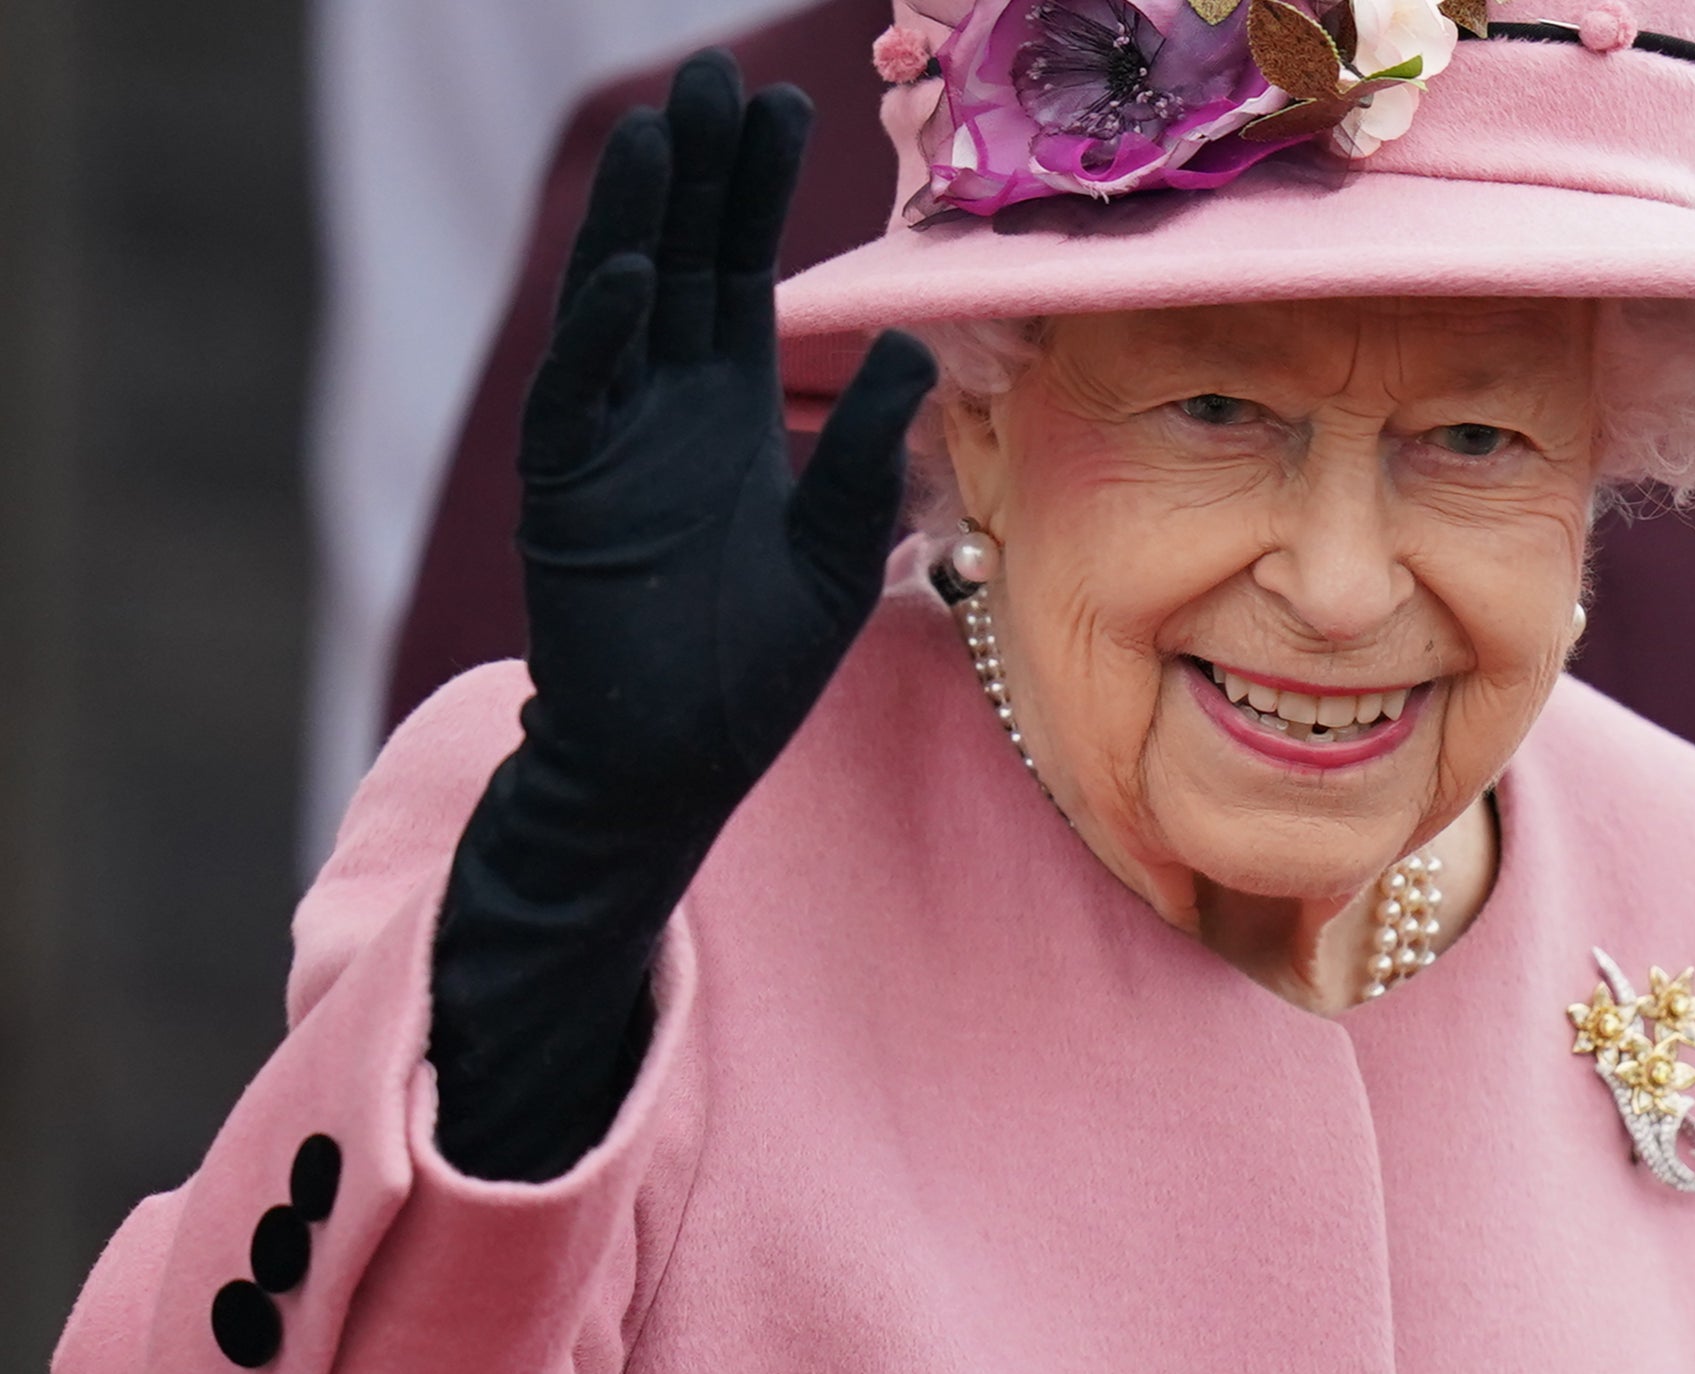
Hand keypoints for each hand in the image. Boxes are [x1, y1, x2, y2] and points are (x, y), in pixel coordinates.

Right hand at [514, 48, 933, 832]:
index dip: (758, 195)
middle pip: (684, 262)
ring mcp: (610, 443)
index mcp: (734, 415)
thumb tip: (910, 344)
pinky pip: (579, 396)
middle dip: (699, 172)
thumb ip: (865, 455)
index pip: (745, 276)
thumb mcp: (837, 554)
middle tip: (713, 74)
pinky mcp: (567, 492)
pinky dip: (602, 335)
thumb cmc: (751, 668)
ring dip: (640, 220)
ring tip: (661, 133)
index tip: (785, 108)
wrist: (673, 761)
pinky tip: (632, 272)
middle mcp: (667, 409)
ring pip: (620, 305)